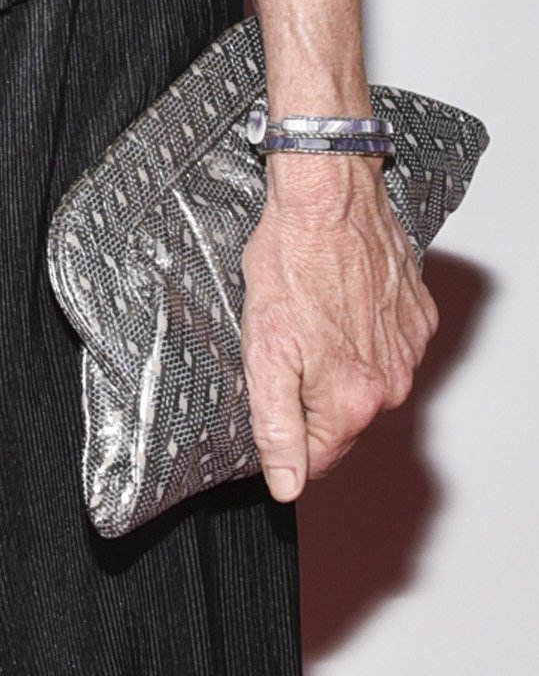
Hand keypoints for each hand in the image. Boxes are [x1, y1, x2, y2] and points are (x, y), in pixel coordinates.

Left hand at [240, 153, 436, 501]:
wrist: (328, 195)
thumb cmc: (292, 257)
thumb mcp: (263, 347)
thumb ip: (275, 425)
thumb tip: (286, 484)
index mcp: (352, 399)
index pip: (318, 457)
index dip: (285, 442)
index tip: (268, 412)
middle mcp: (391, 381)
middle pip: (342, 418)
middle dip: (309, 396)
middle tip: (282, 348)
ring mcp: (409, 347)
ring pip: (366, 380)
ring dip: (338, 363)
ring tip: (309, 319)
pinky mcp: (417, 314)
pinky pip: (387, 343)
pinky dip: (363, 332)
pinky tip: (336, 302)